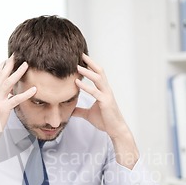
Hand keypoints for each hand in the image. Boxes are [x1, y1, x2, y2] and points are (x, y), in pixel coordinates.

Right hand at [0, 55, 35, 167]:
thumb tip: (6, 92)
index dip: (1, 66)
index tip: (8, 58)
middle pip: (0, 75)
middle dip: (9, 64)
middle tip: (17, 55)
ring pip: (8, 83)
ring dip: (17, 73)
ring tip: (26, 65)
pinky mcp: (3, 109)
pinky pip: (15, 99)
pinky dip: (26, 93)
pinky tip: (34, 89)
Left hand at [73, 54, 138, 168]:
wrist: (115, 130)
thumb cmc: (105, 121)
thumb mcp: (88, 114)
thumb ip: (80, 110)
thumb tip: (70, 110)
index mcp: (103, 90)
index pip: (97, 73)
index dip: (90, 65)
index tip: (81, 57)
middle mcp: (106, 90)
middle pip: (99, 71)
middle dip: (90, 62)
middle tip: (80, 54)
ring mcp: (107, 95)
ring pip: (98, 79)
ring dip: (87, 72)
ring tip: (77, 66)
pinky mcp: (106, 102)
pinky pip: (95, 92)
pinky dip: (85, 87)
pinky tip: (77, 83)